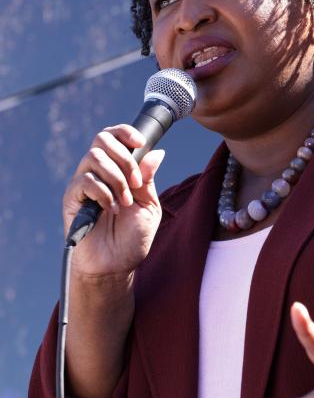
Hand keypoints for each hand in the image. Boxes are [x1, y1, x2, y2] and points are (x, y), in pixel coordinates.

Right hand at [62, 125, 164, 280]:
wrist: (116, 264)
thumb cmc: (133, 237)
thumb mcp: (149, 205)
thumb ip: (148, 179)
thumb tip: (156, 152)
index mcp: (118, 170)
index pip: (114, 137)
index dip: (125, 132)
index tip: (139, 142)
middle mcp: (99, 173)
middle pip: (101, 140)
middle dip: (124, 158)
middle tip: (135, 183)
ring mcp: (83, 184)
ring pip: (94, 158)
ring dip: (116, 179)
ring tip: (125, 203)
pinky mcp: (72, 198)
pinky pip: (85, 181)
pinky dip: (104, 193)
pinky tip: (112, 209)